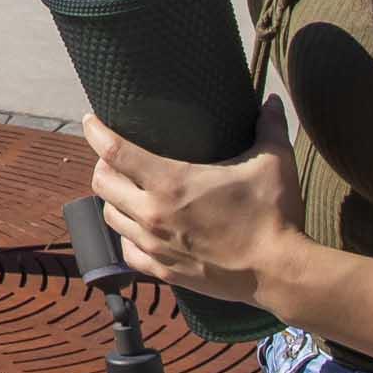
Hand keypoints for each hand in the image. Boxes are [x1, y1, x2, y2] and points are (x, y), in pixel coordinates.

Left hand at [86, 102, 304, 309]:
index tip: (91, 120)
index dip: (96, 131)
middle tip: (112, 157)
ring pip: (110, 217)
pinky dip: (126, 237)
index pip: (114, 151)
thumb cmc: (275, 215)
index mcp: (171, 182)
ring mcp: (156, 245)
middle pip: (101, 183)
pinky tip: (136, 229)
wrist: (280, 273)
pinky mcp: (164, 271)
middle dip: (101, 166)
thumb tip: (272, 100)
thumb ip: (269, 127)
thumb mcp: (274, 162)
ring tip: (124, 190)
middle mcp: (154, 213)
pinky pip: (127, 252)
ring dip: (112, 200)